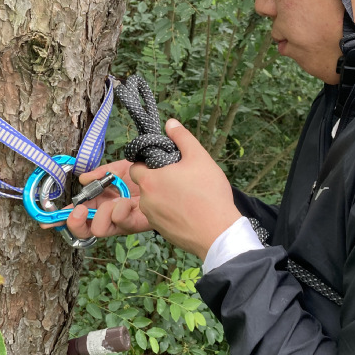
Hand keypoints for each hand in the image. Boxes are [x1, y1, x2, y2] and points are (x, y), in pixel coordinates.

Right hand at [40, 160, 150, 238]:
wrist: (165, 174)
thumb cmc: (142, 173)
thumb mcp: (117, 169)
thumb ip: (99, 174)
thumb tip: (83, 179)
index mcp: (98, 204)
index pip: (75, 215)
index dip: (59, 220)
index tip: (45, 222)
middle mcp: (106, 216)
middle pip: (83, 231)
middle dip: (76, 222)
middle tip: (78, 210)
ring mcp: (120, 222)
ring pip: (99, 229)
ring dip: (102, 213)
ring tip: (115, 200)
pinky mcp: (135, 224)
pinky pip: (120, 222)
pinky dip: (120, 209)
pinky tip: (128, 200)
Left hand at [128, 119, 240, 259]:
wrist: (218, 232)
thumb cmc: (208, 193)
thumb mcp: (199, 157)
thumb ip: (182, 137)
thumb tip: (170, 123)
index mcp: (150, 180)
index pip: (135, 167)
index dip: (148, 163)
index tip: (165, 163)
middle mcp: (146, 200)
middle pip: (145, 184)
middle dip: (157, 179)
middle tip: (179, 178)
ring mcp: (152, 218)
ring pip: (152, 201)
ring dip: (162, 196)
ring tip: (186, 194)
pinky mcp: (161, 231)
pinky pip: (160, 216)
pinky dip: (169, 211)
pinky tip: (188, 210)